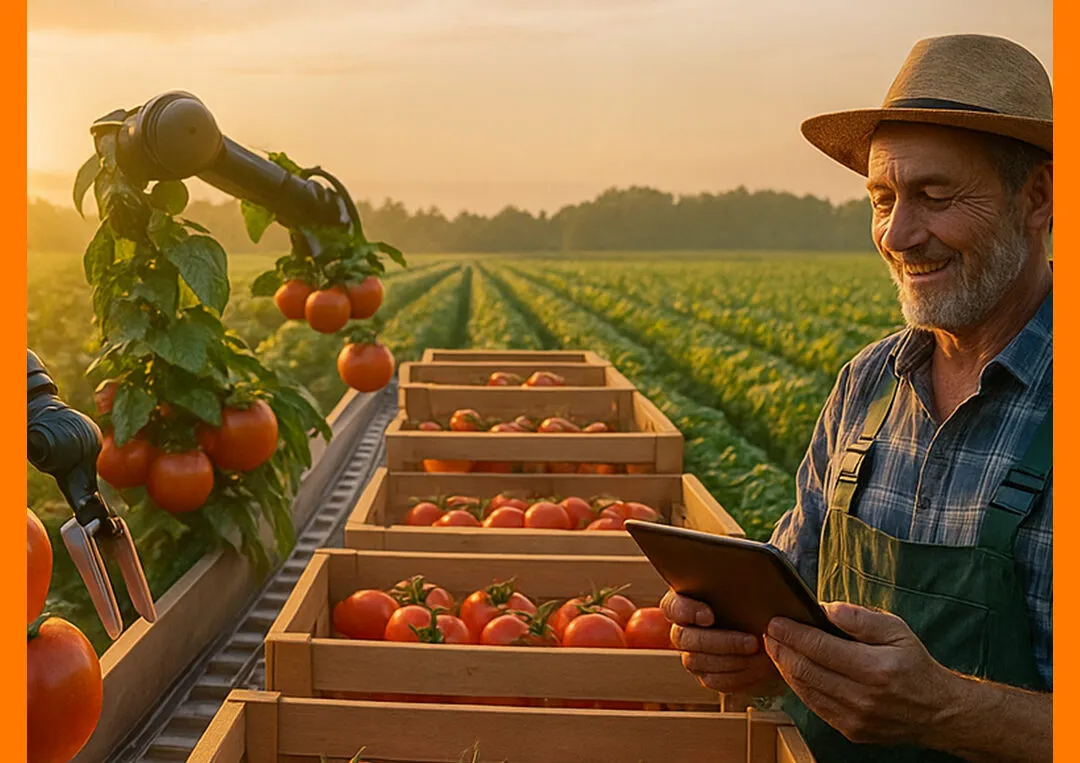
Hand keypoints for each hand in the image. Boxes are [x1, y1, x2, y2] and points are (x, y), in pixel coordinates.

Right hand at [661, 589, 783, 695]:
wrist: (769, 635)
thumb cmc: (755, 604)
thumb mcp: (746, 590)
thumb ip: (737, 584)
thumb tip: (747, 574)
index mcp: (685, 601)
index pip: (672, 606)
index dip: (687, 611)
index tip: (709, 616)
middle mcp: (683, 629)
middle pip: (684, 638)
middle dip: (720, 642)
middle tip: (752, 642)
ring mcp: (691, 653)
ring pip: (697, 661)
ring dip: (732, 660)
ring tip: (761, 655)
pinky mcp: (706, 674)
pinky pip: (713, 680)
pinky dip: (738, 676)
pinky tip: (758, 667)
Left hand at [763, 601, 958, 745]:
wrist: (938, 712)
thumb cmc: (915, 665)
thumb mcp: (896, 631)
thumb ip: (860, 618)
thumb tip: (826, 608)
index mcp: (874, 668)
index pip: (819, 647)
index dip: (791, 633)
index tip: (775, 621)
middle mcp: (862, 696)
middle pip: (805, 669)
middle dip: (780, 648)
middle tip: (769, 632)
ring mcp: (854, 717)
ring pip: (804, 689)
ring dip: (785, 667)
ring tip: (776, 648)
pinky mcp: (850, 730)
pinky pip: (814, 705)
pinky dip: (799, 686)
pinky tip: (794, 670)